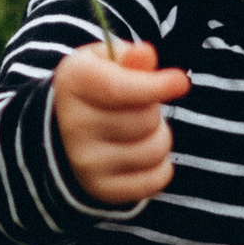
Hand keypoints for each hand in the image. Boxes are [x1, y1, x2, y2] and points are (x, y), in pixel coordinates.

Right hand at [52, 39, 188, 206]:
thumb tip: (147, 55)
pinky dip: (160, 166)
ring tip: (141, 130)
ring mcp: (86, 161)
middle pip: (145, 119)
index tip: (181, 82)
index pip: (121, 89)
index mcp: (72, 82)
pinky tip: (141, 154)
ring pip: (154, 150)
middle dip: (154, 109)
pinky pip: (156, 179)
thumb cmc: (95, 87)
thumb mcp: (105, 61)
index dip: (156, 86)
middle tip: (139, 107)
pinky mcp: (102, 189)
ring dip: (159, 137)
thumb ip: (129, 57)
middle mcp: (73, 124)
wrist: (63, 128)